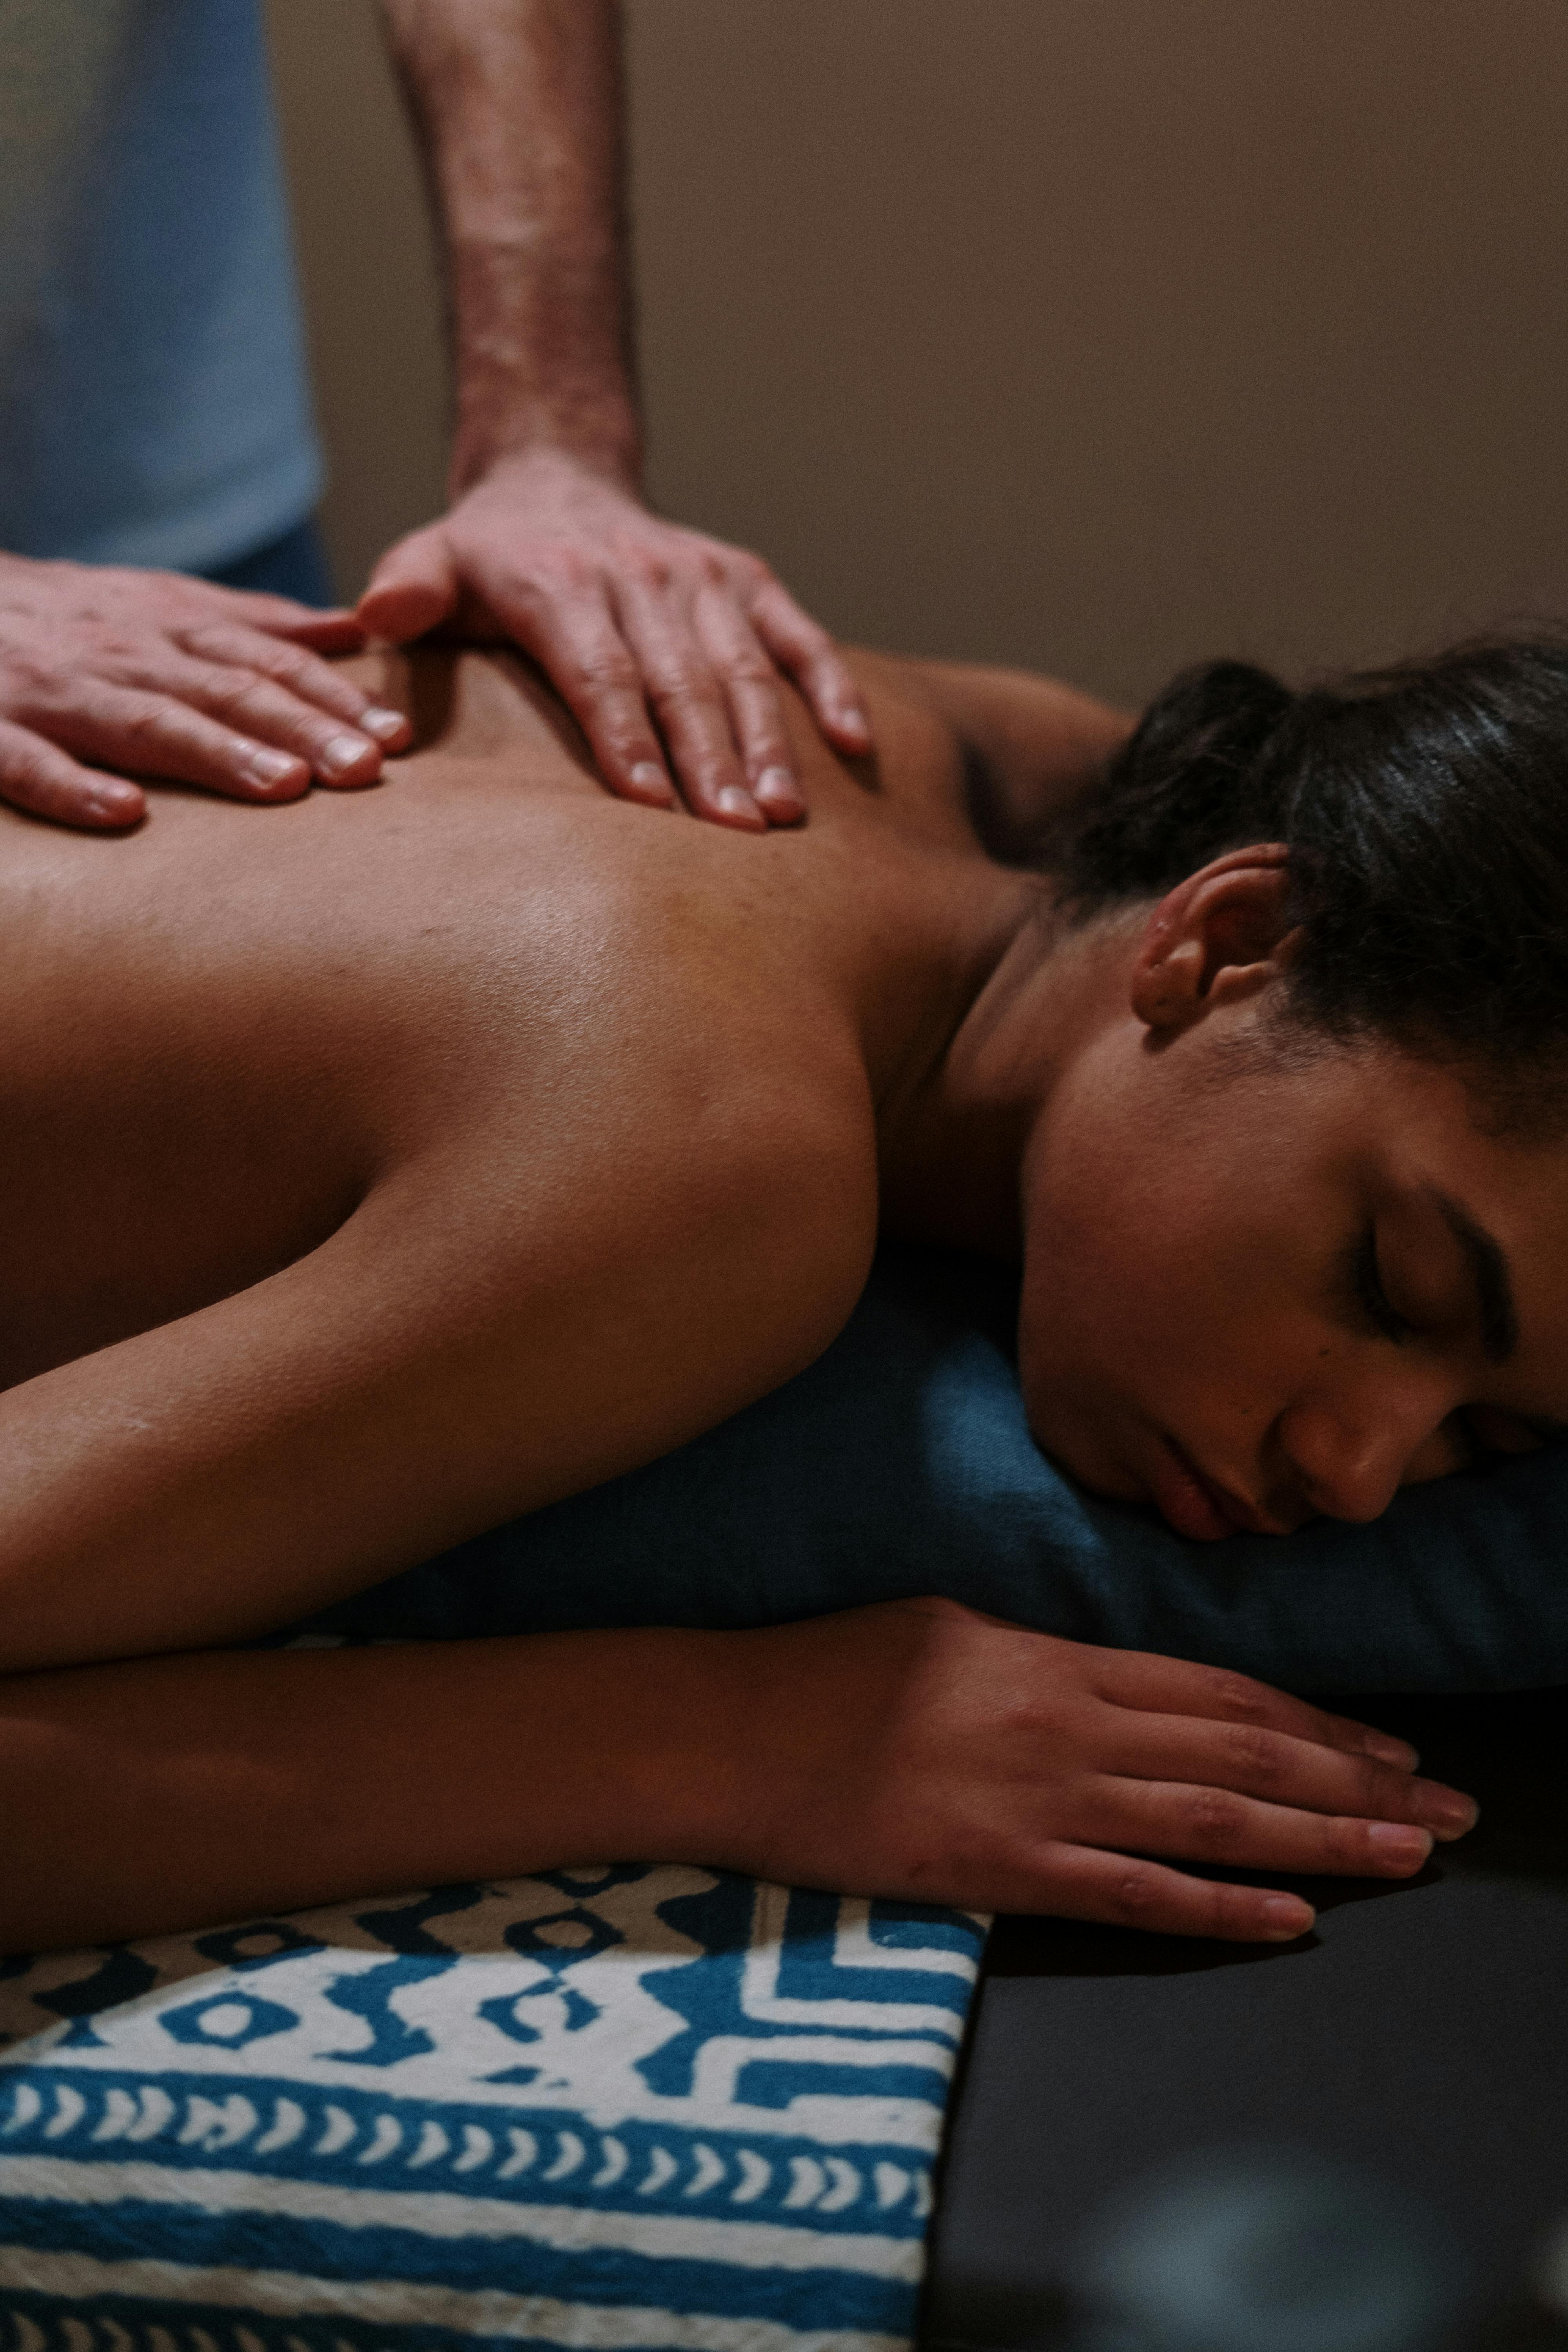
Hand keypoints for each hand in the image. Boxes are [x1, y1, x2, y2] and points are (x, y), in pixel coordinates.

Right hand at [0, 555, 411, 830]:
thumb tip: (352, 627)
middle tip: (366, 769)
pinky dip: (75, 787)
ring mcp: (54, 692)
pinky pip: (30, 762)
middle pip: (223, 689)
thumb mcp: (159, 602)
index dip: (333, 696)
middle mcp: (121, 653)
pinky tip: (125, 815)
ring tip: (282, 787)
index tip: (398, 736)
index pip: (266, 659)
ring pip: (145, 721)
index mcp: (165, 625)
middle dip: (300, 728)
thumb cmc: (65, 617)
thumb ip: (253, 621)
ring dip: (216, 753)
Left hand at [358, 447, 873, 829]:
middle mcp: (640, 574)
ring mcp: (702, 577)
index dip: (626, 737)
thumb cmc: (487, 555)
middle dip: (709, 760)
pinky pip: (798, 636)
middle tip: (734, 833)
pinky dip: (829, 686)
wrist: (555, 477)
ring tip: (782, 814)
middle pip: (680, 680)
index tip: (649, 804)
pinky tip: (854, 745)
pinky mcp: (747, 578)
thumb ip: (404, 588)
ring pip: (741, 667)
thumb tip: (374, 619)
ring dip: (767, 742)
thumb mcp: (431, 558)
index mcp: (561, 580)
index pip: (600, 671)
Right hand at [706, 1600, 1477, 1939]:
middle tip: (1445, 1809)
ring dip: (1322, 1842)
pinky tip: (1288, 1919)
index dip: (1319, 1719)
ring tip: (1407, 1859)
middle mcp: (1069, 1723)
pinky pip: (1133, 1895)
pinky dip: (1220, 1908)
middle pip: (1244, 1755)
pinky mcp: (999, 1872)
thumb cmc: (830, 1670)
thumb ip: (1043, 1657)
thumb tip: (1108, 1681)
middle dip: (1358, 1783)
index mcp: (1057, 1656)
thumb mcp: (951, 1627)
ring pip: (1213, 1822)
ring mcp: (1039, 1801)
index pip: (1222, 1690)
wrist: (732, 1728)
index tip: (1390, 1746)